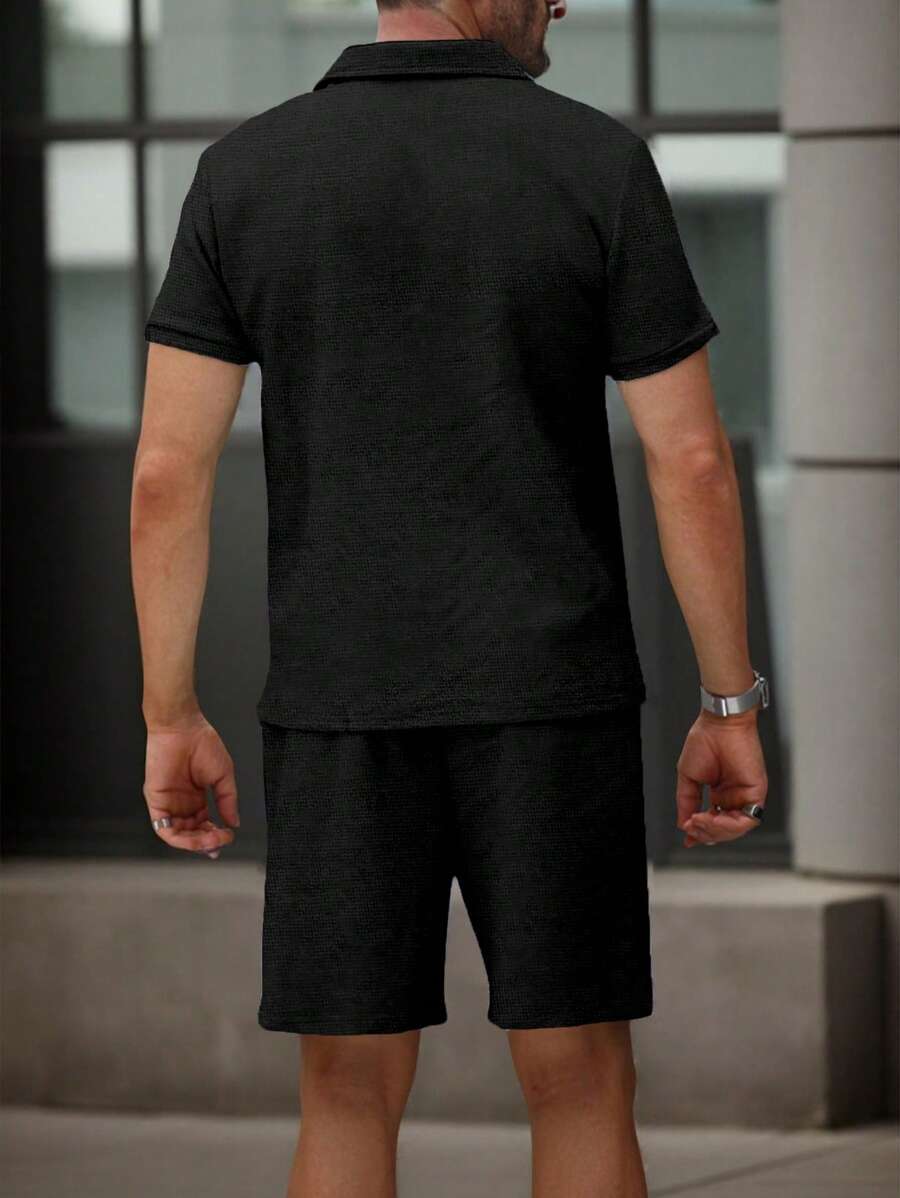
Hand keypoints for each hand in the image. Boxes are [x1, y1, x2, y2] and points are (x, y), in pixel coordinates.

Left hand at [143, 712, 239, 858]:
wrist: (183, 728)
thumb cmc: (202, 743)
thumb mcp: (223, 776)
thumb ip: (228, 801)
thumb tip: (234, 822)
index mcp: (196, 797)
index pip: (204, 825)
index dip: (215, 835)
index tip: (228, 837)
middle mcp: (182, 803)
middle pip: (192, 834)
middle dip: (207, 842)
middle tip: (221, 841)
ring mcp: (168, 803)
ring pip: (178, 836)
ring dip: (195, 843)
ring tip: (211, 840)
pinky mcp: (156, 802)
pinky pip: (163, 828)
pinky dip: (178, 839)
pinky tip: (194, 838)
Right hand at [675, 708, 767, 847]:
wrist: (719, 724)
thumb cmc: (705, 741)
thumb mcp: (688, 776)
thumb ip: (687, 801)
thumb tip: (684, 824)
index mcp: (720, 793)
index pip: (713, 822)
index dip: (701, 833)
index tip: (689, 838)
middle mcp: (734, 797)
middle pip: (724, 830)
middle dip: (706, 832)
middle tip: (691, 826)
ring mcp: (745, 796)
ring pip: (736, 829)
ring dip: (715, 830)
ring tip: (699, 821)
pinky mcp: (756, 793)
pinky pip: (747, 820)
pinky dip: (729, 824)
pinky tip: (712, 816)